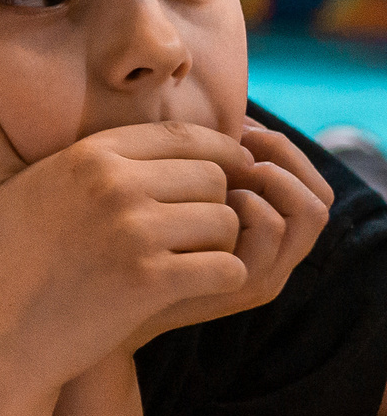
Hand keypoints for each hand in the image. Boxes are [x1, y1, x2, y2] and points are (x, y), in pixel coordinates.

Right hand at [0, 90, 254, 390]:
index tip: (225, 172)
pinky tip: (198, 284)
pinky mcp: (152, 280)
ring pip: (225, 220)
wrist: (9, 332)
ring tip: (197, 255)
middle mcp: (114, 185)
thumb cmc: (8, 255)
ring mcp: (134, 233)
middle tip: (198, 227)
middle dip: (214, 201)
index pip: (181, 135)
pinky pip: (226, 266)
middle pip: (212, 176)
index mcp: (88, 156)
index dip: (214, 152)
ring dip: (221, 241)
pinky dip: (223, 277)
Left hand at [126, 116, 332, 342]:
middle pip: (318, 194)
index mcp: (262, 232)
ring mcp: (264, 270)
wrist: (98, 299)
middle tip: (243, 137)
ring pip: (309, 212)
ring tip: (235, 166)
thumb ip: (195, 169)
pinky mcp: (243, 283)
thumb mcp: (168, 199)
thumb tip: (216, 117)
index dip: (277, 145)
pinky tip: (220, 194)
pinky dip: (254, 202)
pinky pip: (274, 232)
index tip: (239, 124)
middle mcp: (274, 254)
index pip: (306, 181)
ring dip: (275, 177)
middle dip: (283, 155)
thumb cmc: (124, 240)